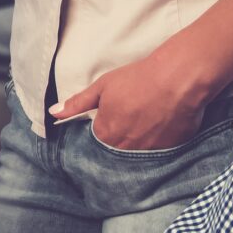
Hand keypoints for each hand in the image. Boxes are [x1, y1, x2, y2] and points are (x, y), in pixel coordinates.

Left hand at [52, 38, 220, 151]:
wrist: (178, 79)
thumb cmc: (138, 79)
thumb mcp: (102, 87)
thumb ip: (77, 103)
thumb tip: (54, 113)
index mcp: (106, 134)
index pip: (98, 140)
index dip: (105, 126)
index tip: (114, 116)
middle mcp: (126, 148)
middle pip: (118, 149)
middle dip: (121, 137)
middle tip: (134, 118)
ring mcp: (149, 152)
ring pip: (139, 152)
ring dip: (140, 141)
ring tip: (148, 122)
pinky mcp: (171, 150)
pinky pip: (160, 152)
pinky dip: (159, 142)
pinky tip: (163, 126)